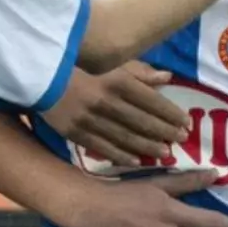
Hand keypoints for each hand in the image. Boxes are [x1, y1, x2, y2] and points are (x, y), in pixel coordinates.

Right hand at [42, 63, 188, 165]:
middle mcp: (106, 102)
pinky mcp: (77, 133)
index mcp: (116, 81)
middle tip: (182, 140)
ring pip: (126, 137)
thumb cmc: (81, 67)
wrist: (42, 78)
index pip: (152, 100)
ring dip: (148, 146)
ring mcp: (91, 120)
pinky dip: (122, 156)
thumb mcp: (111, 64)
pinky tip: (137, 162)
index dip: (170, 113)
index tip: (185, 122)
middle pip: (142, 121)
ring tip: (165, 153)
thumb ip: (139, 72)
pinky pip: (104, 148)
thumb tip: (167, 78)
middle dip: (165, 131)